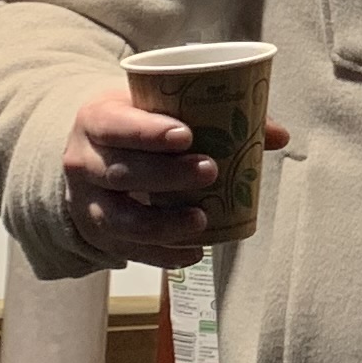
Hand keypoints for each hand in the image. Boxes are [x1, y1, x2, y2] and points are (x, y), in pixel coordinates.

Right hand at [63, 92, 284, 265]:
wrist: (91, 154)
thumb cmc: (136, 124)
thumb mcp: (157, 108)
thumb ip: (215, 116)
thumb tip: (277, 135)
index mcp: (96, 119)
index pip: (116, 125)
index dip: (148, 132)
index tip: (187, 135)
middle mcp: (84, 161)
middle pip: (121, 172)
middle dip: (167, 176)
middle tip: (210, 170)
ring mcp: (87, 201)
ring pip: (121, 218)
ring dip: (163, 223)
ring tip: (201, 221)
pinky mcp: (99, 232)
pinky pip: (128, 249)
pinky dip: (161, 254)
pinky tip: (192, 253)